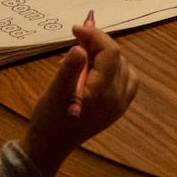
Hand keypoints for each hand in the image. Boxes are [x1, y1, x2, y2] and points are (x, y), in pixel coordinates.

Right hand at [20, 24, 140, 176]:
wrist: (50, 147)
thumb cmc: (49, 120)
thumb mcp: (54, 93)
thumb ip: (69, 69)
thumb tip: (81, 47)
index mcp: (103, 91)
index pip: (110, 52)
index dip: (95, 36)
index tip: (75, 29)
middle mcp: (117, 97)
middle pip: (117, 57)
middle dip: (97, 45)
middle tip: (75, 44)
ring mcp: (120, 105)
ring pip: (123, 67)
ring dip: (105, 56)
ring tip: (82, 59)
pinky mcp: (117, 109)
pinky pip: (127, 81)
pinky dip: (116, 69)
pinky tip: (98, 71)